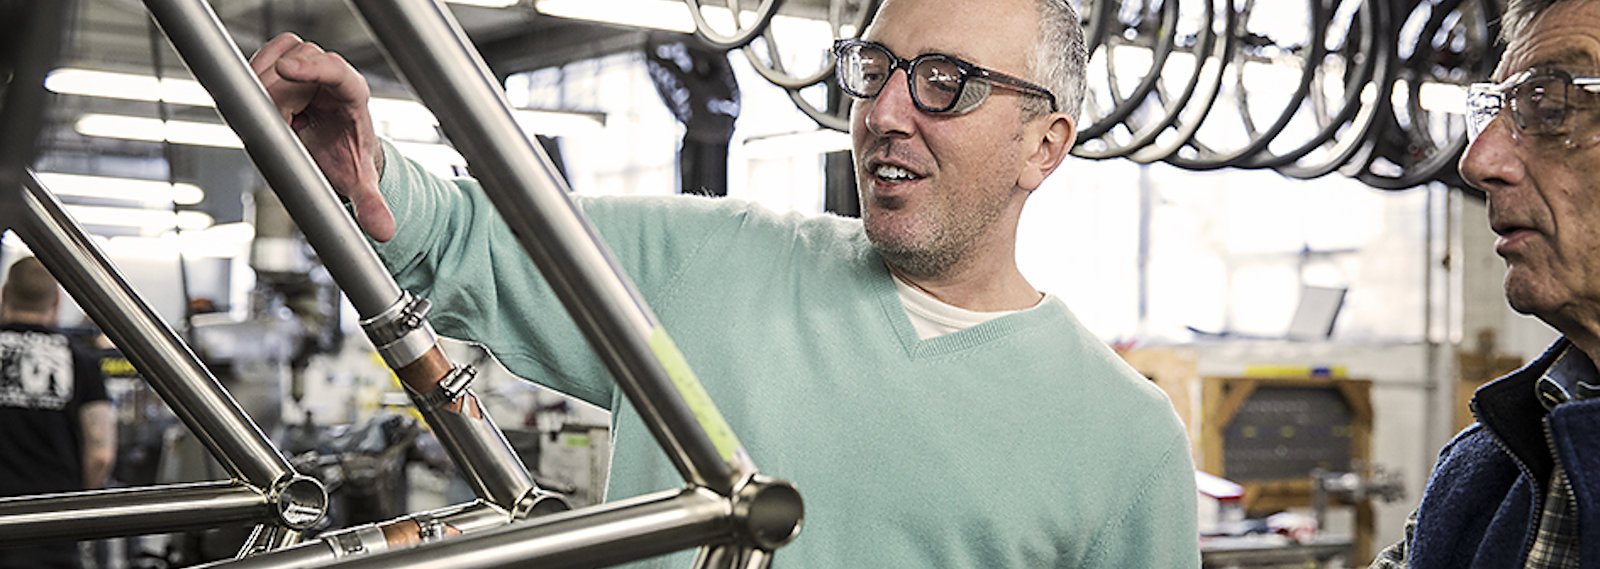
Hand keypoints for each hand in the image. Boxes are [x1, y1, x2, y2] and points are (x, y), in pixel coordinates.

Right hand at [250, 32, 394, 241]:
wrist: (341, 150)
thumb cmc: (350, 159)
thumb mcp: (361, 183)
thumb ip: (371, 205)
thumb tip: (384, 231)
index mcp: (354, 95)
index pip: (335, 70)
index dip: (311, 67)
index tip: (285, 70)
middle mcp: (333, 75)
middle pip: (295, 65)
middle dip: (280, 97)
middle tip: (286, 128)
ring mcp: (309, 67)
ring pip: (275, 59)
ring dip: (266, 90)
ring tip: (285, 123)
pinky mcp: (288, 65)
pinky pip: (262, 61)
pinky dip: (255, 84)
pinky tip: (272, 111)